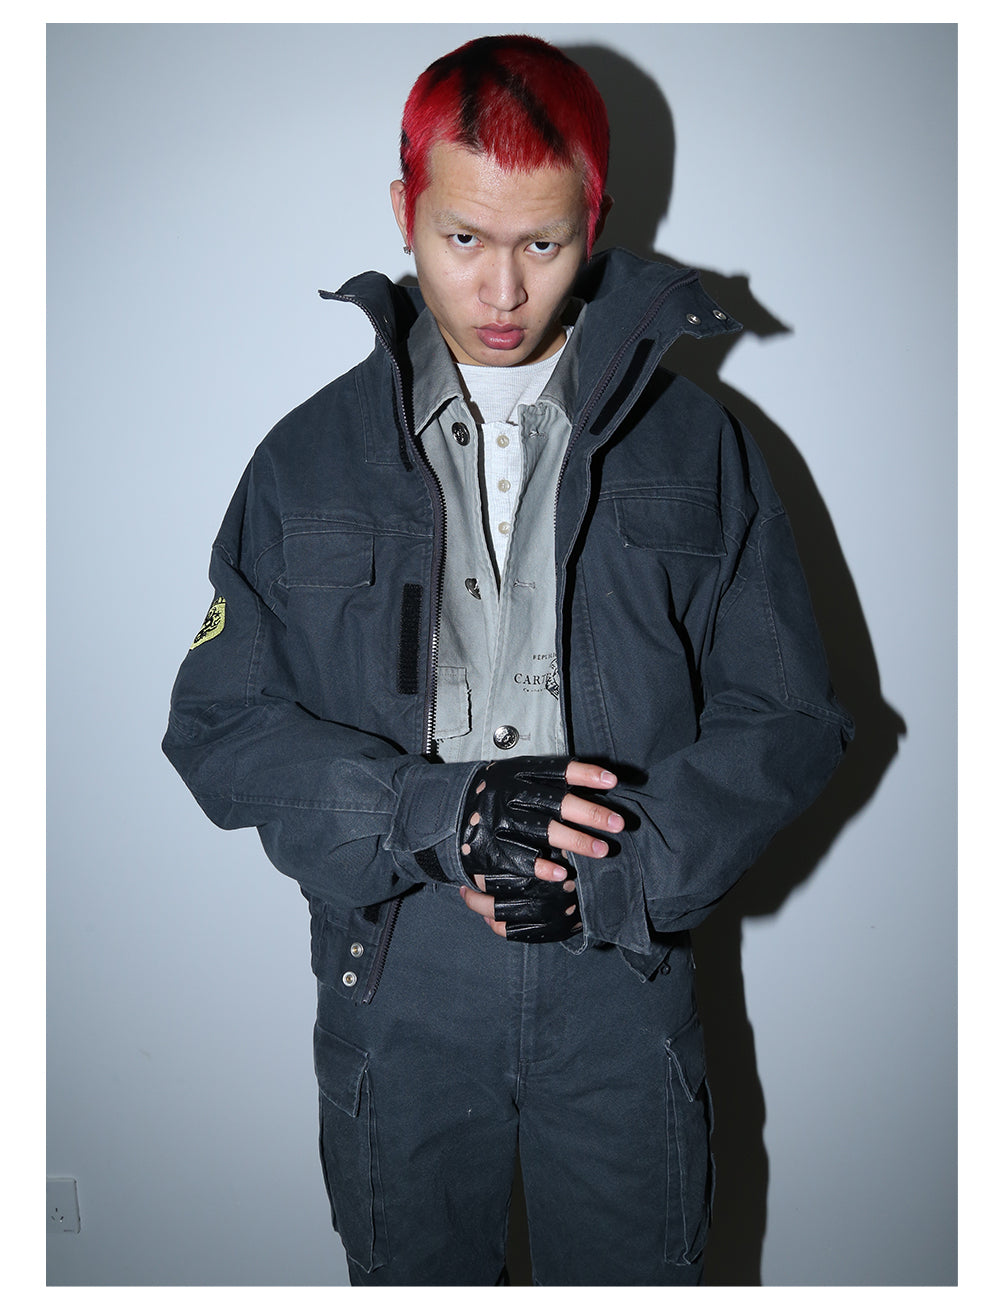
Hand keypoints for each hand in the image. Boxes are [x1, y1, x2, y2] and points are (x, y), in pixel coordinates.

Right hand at [458, 758, 621, 940]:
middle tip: (619, 824)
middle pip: (555, 802)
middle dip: (590, 813)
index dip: (585, 775)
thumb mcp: (516, 776)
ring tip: (603, 850)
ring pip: (543, 831)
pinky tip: (564, 874)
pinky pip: (520, 859)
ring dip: (576, 841)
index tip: (613, 782)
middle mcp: (508, 793)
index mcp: (517, 771)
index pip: (557, 770)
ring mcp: (498, 820)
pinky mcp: (490, 847)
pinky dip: (542, 867)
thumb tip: (599, 783)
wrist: (448, 815)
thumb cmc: (498, 795)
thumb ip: (549, 779)